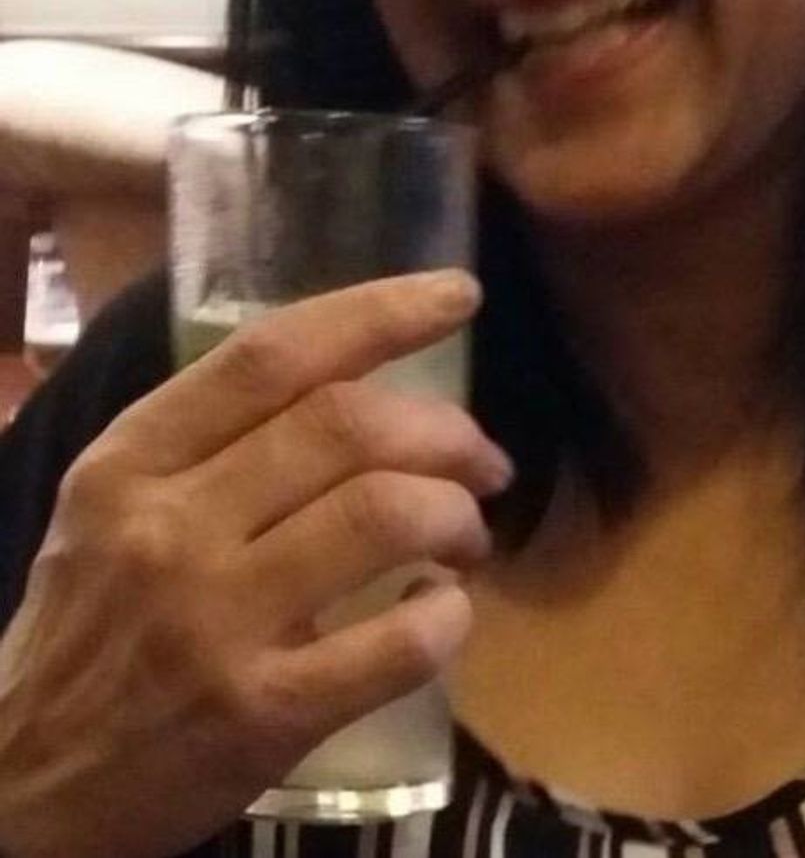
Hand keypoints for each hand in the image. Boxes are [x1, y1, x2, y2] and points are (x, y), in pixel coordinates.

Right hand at [0, 270, 508, 857]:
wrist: (21, 787)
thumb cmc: (89, 626)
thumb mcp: (115, 506)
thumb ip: (214, 438)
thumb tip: (361, 384)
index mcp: (133, 461)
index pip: (272, 353)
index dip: (381, 310)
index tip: (459, 293)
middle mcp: (169, 527)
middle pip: (347, 425)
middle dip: (446, 431)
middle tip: (483, 461)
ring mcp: (214, 624)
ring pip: (384, 514)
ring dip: (456, 515)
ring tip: (467, 537)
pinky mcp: (260, 716)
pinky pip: (397, 644)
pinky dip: (448, 617)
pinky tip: (444, 612)